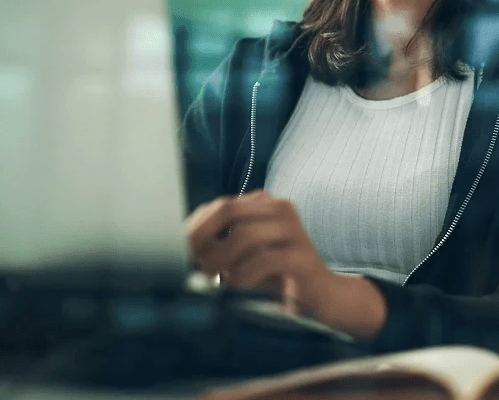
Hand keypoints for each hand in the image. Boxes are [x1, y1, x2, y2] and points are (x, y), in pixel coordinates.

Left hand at [186, 191, 332, 313]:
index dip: (195, 228)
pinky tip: (238, 285)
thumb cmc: (274, 276)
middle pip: (229, 211)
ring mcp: (294, 230)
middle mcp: (281, 208)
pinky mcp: (303, 256)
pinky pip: (264, 260)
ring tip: (213, 279)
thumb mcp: (242, 256)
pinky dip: (243, 275)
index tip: (176, 252)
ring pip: (244, 235)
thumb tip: (181, 250)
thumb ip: (218, 246)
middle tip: (190, 265)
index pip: (220, 206)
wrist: (320, 296)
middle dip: (202, 239)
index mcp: (265, 203)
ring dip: (220, 260)